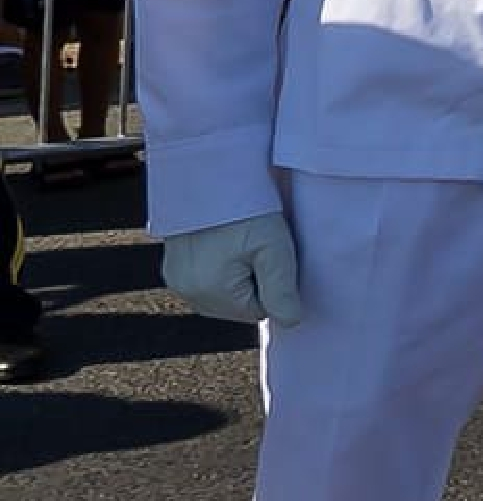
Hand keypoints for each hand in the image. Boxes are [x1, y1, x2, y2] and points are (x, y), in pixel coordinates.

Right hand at [161, 210, 300, 326]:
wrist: (208, 177)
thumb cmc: (245, 211)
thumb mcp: (273, 247)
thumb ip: (282, 289)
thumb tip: (291, 323)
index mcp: (210, 294)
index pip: (259, 310)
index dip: (275, 285)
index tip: (274, 254)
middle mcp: (187, 293)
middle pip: (239, 304)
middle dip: (255, 282)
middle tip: (259, 245)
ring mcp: (176, 281)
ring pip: (223, 294)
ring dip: (239, 276)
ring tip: (243, 241)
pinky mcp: (173, 268)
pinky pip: (207, 280)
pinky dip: (221, 268)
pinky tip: (226, 243)